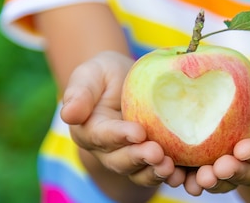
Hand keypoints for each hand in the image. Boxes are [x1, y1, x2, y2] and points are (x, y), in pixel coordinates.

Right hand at [59, 51, 183, 186]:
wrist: (126, 82)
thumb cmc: (106, 74)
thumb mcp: (91, 74)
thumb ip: (80, 92)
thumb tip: (68, 114)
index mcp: (89, 130)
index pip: (103, 135)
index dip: (120, 136)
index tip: (138, 132)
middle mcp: (106, 150)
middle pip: (120, 160)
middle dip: (139, 158)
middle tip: (157, 153)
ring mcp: (128, 158)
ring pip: (138, 172)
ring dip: (153, 172)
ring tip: (169, 168)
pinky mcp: (148, 160)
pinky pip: (156, 172)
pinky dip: (168, 175)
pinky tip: (181, 173)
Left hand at [184, 71, 249, 194]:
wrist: (242, 100)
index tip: (245, 149)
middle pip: (248, 171)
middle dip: (234, 173)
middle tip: (219, 169)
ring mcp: (234, 166)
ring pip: (224, 179)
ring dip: (211, 182)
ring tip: (198, 179)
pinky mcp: (211, 165)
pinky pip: (200, 175)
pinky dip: (189, 178)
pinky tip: (175, 176)